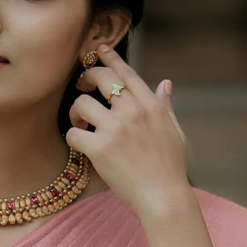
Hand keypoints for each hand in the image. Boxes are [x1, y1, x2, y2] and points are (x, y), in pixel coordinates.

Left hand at [67, 44, 193, 223]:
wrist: (164, 197)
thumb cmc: (170, 168)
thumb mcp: (174, 132)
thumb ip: (165, 106)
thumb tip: (165, 84)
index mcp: (152, 106)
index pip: (127, 74)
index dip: (111, 58)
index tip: (99, 49)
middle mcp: (133, 112)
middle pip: (101, 79)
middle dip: (86, 78)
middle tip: (81, 88)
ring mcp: (115, 129)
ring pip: (81, 104)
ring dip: (76, 112)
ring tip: (80, 124)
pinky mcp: (99, 148)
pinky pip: (73, 132)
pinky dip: (72, 137)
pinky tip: (80, 145)